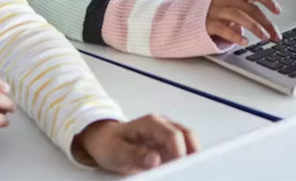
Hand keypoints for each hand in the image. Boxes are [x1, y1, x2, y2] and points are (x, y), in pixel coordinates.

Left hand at [72, 116, 198, 173]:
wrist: (103, 141)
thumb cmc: (108, 144)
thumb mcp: (117, 152)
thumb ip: (135, 156)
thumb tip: (155, 159)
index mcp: (151, 123)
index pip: (174, 135)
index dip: (180, 152)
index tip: (179, 168)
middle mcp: (162, 126)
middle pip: (188, 136)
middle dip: (192, 154)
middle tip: (188, 171)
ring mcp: (166, 135)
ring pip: (189, 143)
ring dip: (188, 158)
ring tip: (182, 173)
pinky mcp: (167, 146)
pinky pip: (182, 152)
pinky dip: (183, 162)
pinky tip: (176, 172)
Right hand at [207, 0, 279, 46]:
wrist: (183, 19)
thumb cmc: (209, 11)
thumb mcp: (229, 1)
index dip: (267, 0)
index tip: (278, 11)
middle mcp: (224, 0)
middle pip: (249, 7)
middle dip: (266, 22)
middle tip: (276, 35)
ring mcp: (214, 11)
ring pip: (238, 15)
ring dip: (254, 27)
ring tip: (264, 38)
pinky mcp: (206, 24)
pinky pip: (223, 29)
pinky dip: (235, 36)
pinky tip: (244, 42)